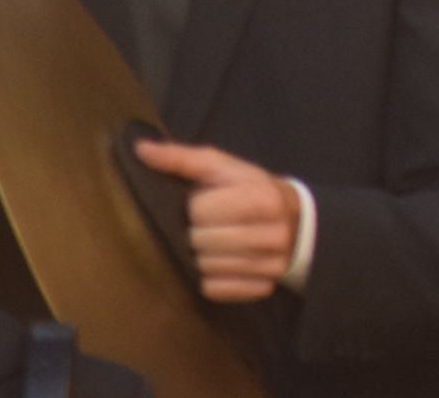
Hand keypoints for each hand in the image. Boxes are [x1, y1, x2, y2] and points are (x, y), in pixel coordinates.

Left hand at [134, 138, 302, 302]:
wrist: (297, 219)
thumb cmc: (251, 189)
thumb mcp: (224, 168)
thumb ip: (183, 158)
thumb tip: (141, 149)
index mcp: (262, 198)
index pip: (200, 211)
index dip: (196, 207)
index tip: (209, 203)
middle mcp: (271, 234)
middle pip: (201, 242)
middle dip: (198, 233)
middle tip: (210, 225)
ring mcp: (270, 265)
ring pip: (206, 269)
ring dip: (203, 257)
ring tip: (217, 243)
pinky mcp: (263, 288)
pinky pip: (215, 290)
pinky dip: (212, 278)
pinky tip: (223, 263)